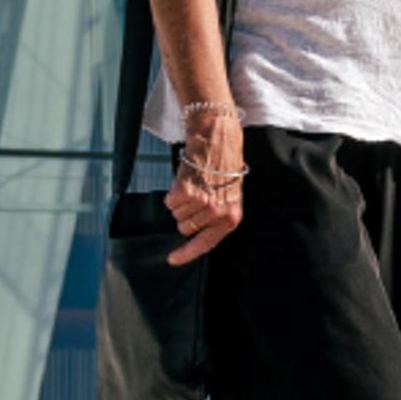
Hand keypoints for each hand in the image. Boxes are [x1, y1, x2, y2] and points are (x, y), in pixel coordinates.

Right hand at [165, 115, 245, 264]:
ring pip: (176, 214)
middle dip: (187, 213)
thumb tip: (193, 230)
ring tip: (194, 183)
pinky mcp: (186, 193)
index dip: (187, 254)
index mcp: (231, 218)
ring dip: (181, 200)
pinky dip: (173, 192)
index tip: (172, 260)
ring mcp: (201, 204)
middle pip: (186, 228)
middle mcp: (217, 214)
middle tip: (197, 193)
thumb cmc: (224, 165)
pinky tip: (186, 179)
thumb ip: (216, 216)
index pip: (206, 244)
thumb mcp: (229, 195)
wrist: (218, 139)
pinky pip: (170, 202)